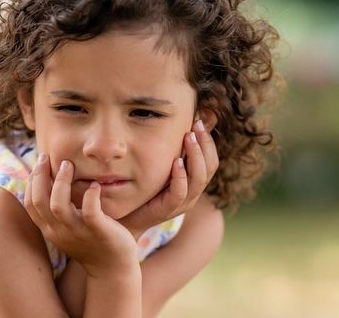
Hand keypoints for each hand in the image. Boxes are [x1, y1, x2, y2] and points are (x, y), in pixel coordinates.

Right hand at [24, 154, 137, 277]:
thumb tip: (50, 183)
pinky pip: (90, 212)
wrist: (113, 269)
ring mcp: (78, 232)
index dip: (31, 181)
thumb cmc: (91, 242)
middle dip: (40, 176)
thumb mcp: (67, 228)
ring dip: (61, 182)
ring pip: (59, 206)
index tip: (40, 163)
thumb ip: (57, 211)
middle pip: (39, 201)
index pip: (30, 204)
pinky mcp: (98, 231)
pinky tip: (94, 185)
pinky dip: (90, 196)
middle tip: (47, 157)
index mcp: (50, 230)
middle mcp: (59, 231)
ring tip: (68, 165)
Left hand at [119, 120, 218, 237]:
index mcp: (193, 181)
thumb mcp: (162, 166)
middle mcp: (192, 192)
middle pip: (209, 167)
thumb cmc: (145, 189)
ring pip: (199, 179)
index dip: (208, 140)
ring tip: (189, 137)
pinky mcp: (168, 209)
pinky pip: (180, 193)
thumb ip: (175, 149)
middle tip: (196, 124)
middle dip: (205, 144)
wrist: (128, 217)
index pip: (211, 160)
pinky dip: (180, 177)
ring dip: (195, 156)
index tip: (201, 120)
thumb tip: (180, 125)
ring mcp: (182, 202)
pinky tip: (176, 162)